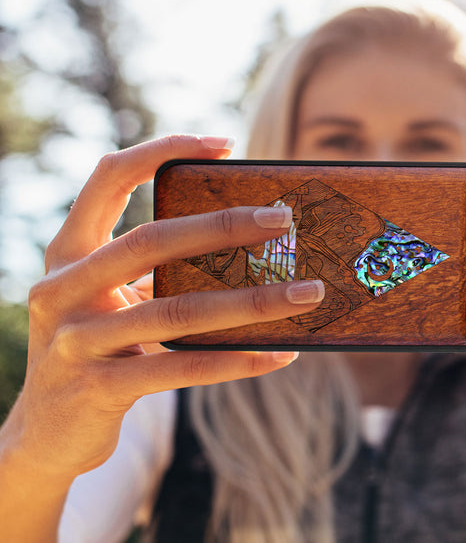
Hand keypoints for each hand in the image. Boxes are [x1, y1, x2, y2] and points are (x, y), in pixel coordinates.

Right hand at [3, 135, 324, 483]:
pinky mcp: (99, 389)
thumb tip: (248, 243)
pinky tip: (279, 355)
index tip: (224, 144)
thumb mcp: (111, 298)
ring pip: (178, 311)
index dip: (162, 150)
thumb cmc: (97, 347)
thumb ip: (154, 270)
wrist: (46, 433)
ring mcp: (76, 341)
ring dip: (253, 301)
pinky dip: (237, 360)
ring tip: (307, 293)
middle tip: (283, 220)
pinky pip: (183, 367)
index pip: (109, 177)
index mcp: (68, 252)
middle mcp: (62, 288)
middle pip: (151, 240)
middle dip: (223, 226)